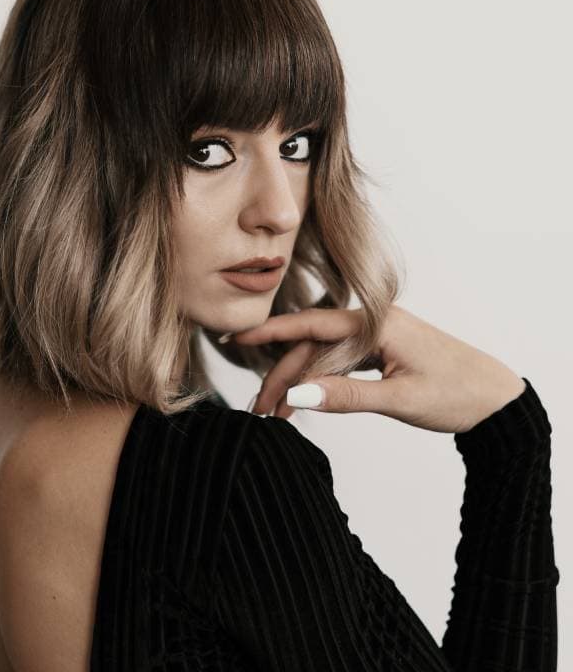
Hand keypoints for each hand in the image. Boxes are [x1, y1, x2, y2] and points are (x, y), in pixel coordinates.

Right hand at [230, 304, 526, 433]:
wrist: (499, 399)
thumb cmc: (458, 393)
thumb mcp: (399, 398)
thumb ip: (346, 396)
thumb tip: (298, 396)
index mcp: (377, 324)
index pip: (312, 325)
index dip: (271, 330)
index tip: (238, 335)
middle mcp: (373, 323)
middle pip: (314, 346)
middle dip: (284, 377)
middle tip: (261, 410)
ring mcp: (378, 336)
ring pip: (325, 356)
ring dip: (302, 382)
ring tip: (279, 413)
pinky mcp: (383, 350)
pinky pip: (342, 360)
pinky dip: (322, 380)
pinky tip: (308, 398)